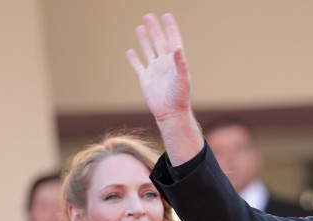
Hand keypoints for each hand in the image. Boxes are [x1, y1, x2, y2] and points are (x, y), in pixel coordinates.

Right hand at [125, 13, 202, 164]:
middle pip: (159, 41)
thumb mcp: (182, 78)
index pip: (173, 40)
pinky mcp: (145, 78)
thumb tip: (177, 47)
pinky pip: (138, 65)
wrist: (170, 113)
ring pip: (148, 50)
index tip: (167, 15)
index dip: (170, 28)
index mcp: (175, 61)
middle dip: (155, 29)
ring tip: (141, 27)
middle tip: (149, 15)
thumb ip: (180, 63)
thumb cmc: (180, 97)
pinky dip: (133, 58)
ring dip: (145, 39)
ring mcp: (155, 70)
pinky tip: (130, 51)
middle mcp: (165, 63)